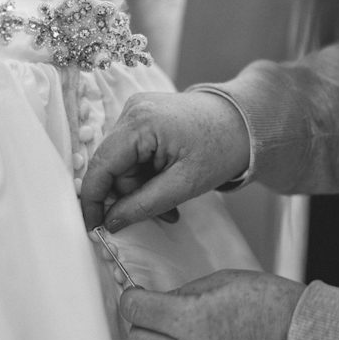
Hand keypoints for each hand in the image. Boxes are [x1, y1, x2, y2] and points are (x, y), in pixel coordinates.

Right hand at [80, 91, 249, 231]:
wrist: (245, 121)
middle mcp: (132, 111)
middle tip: (166, 214)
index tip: (94, 229)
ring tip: (173, 201)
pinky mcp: (143, 117)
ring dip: (143, 188)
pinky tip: (168, 181)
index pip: (101, 166)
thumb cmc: (222, 149)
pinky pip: (133, 154)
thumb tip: (110, 222)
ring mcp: (136, 111)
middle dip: (133, 196)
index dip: (93, 200)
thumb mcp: (184, 184)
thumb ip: (143, 205)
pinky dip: (147, 174)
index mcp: (140, 122)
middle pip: (113, 167)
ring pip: (123, 164)